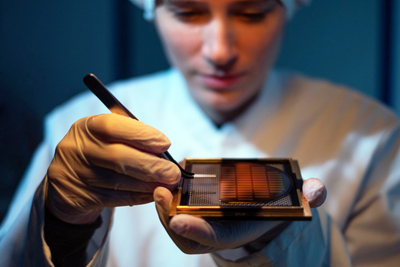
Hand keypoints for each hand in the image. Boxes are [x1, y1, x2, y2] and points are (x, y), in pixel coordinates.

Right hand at [45, 113, 180, 223]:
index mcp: (87, 127)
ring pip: (119, 182)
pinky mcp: (79, 197)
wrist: (67, 179)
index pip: (113, 127)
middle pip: (118, 157)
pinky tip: (153, 193)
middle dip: (152, 166)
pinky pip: (116, 198)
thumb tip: (163, 149)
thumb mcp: (107, 136)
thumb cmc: (99, 151)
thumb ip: (131, 137)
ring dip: (149, 184)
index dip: (142, 135)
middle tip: (173, 172)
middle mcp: (77, 149)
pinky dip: (139, 196)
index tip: (165, 144)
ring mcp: (76, 174)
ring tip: (167, 184)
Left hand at [154, 178, 326, 253]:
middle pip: (188, 236)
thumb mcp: (296, 200)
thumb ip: (309, 196)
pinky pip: (176, 215)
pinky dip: (166, 204)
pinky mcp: (197, 213)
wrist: (265, 210)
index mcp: (240, 231)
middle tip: (161, 194)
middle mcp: (220, 232)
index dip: (197, 231)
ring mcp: (206, 225)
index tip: (177, 218)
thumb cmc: (277, 205)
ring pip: (177, 227)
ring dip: (164, 211)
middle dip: (171, 218)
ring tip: (158, 189)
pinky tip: (162, 185)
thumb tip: (317, 191)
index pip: (216, 237)